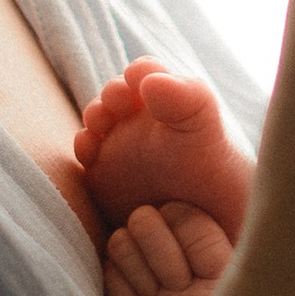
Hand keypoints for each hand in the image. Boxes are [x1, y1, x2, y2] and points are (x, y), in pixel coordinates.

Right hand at [74, 58, 252, 235]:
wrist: (205, 221)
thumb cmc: (211, 169)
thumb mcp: (204, 130)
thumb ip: (187, 99)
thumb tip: (149, 79)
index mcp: (169, 101)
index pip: (147, 74)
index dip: (139, 74)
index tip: (135, 82)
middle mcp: (141, 119)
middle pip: (115, 94)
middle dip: (111, 95)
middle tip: (114, 104)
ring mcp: (120, 143)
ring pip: (97, 120)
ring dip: (94, 117)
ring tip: (100, 125)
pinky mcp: (103, 171)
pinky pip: (86, 152)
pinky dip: (83, 147)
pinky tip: (90, 152)